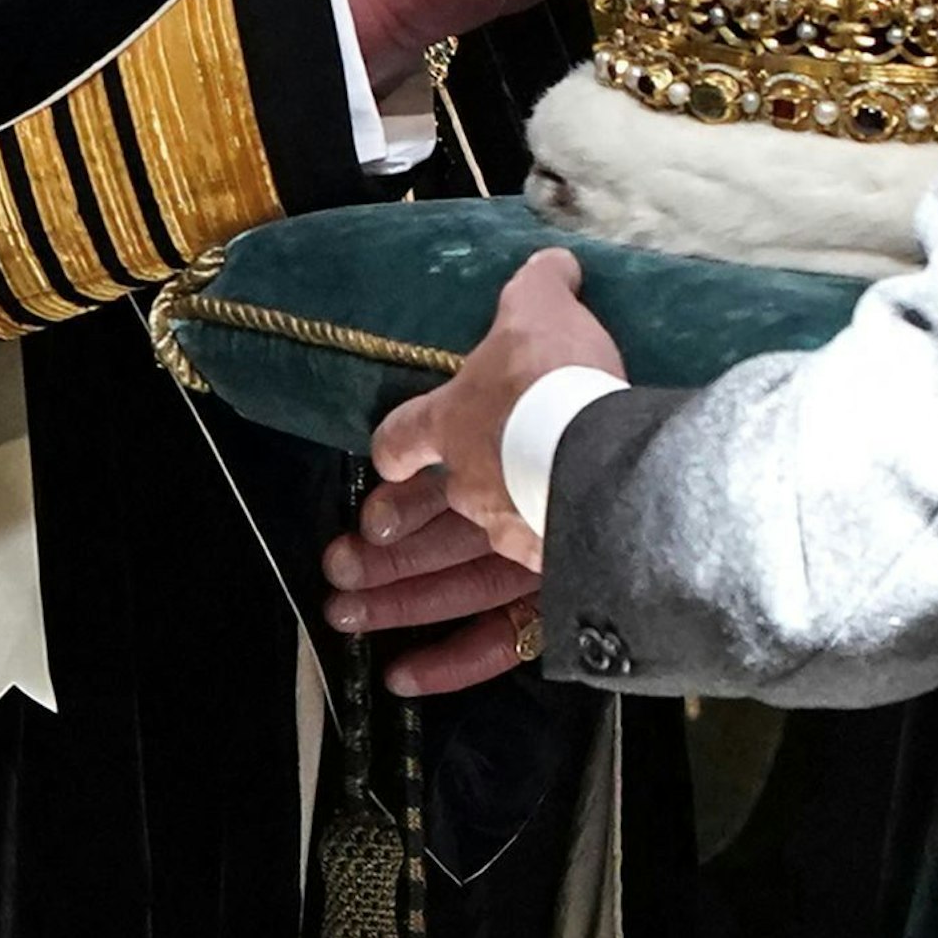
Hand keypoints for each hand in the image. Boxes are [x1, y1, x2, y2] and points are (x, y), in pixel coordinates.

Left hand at [324, 250, 622, 694]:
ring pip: (438, 581)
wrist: (600, 440)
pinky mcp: (538, 589)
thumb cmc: (560, 375)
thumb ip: (541, 289)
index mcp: (459, 420)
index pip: (409, 434)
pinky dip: (444, 661)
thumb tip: (552, 261)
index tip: (383, 463)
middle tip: (337, 558)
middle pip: (415, 519)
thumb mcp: (544, 309)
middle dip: (376, 543)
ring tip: (344, 615)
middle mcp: (473, 487)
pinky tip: (402, 677)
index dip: (393, 449)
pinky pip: (489, 638)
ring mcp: (502, 542)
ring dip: (389, 600)